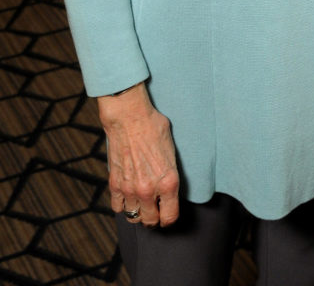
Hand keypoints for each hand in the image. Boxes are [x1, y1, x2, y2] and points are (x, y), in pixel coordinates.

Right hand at [98, 83, 179, 227]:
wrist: (129, 117)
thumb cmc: (154, 127)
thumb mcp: (172, 150)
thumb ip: (170, 172)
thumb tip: (168, 184)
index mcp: (168, 182)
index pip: (170, 217)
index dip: (170, 217)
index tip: (168, 212)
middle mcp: (149, 190)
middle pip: (150, 222)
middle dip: (154, 217)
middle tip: (155, 208)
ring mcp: (130, 189)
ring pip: (133, 217)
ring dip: (138, 211)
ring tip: (142, 202)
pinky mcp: (115, 184)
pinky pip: (118, 207)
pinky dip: (123, 204)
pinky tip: (128, 194)